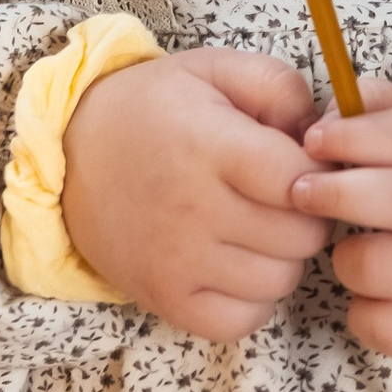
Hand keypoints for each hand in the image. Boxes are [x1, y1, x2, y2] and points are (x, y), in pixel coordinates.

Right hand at [60, 47, 322, 341]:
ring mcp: (177, 261)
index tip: (304, 164)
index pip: (301, 181)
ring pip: (280, 281)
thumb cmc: (152, 109)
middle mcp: (193, 208)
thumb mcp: (213, 69)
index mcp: (209, 145)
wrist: (69, 153)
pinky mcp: (165, 298)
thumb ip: (278, 87)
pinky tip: (239, 264)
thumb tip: (322, 136)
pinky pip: (244, 321)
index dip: (319, 174)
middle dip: (306, 214)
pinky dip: (254, 299)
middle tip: (282, 196)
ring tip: (258, 227)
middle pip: (300, 236)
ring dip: (283, 257)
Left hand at [290, 77, 391, 357]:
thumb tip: (326, 114)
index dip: (354, 136)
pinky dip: (365, 314)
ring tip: (349, 250)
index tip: (313, 141)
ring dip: (347, 260)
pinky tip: (369, 294)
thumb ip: (386, 106)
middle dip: (336, 194)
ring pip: (385, 270)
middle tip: (300, 193)